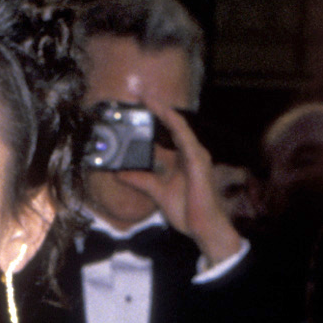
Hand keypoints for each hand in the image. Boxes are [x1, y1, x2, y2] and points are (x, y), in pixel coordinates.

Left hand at [134, 102, 244, 266]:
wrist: (202, 229)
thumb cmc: (188, 212)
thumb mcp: (157, 193)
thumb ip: (141, 181)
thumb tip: (120, 174)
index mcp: (183, 159)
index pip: (168, 132)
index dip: (155, 117)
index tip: (140, 105)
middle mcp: (191, 153)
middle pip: (173, 124)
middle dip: (158, 108)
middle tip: (141, 93)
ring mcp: (196, 155)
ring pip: (179, 126)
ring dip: (164, 110)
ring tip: (149, 97)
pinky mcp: (198, 161)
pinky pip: (185, 137)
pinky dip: (174, 123)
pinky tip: (165, 112)